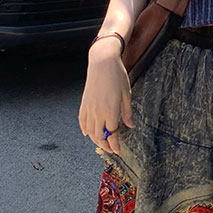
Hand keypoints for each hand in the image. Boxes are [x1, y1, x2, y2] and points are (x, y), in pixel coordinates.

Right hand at [78, 41, 132, 156]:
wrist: (102, 61)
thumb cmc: (117, 75)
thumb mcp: (126, 94)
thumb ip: (127, 112)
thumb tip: (130, 126)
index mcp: (110, 111)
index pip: (112, 134)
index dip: (115, 145)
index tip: (118, 151)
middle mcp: (98, 112)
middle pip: (99, 136)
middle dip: (106, 146)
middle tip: (112, 150)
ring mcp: (89, 108)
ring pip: (90, 131)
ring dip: (95, 140)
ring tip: (102, 144)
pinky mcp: (84, 103)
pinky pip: (82, 121)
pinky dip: (84, 129)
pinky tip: (87, 133)